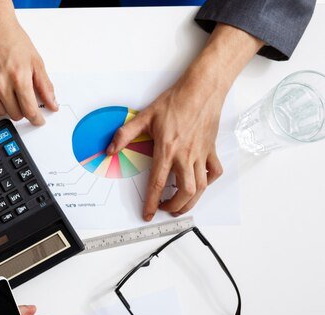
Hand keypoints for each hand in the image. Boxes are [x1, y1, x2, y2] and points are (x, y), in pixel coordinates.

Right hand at [0, 0, 57, 124]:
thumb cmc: (12, 39)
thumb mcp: (35, 61)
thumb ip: (45, 86)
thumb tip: (52, 103)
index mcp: (19, 77)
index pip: (29, 110)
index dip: (36, 119)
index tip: (38, 121)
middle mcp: (1, 83)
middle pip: (15, 114)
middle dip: (23, 110)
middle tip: (24, 99)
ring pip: (0, 112)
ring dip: (8, 107)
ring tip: (11, 91)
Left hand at [106, 24, 262, 220]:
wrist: (202, 89)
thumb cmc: (175, 101)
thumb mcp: (145, 116)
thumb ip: (125, 134)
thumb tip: (110, 149)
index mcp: (167, 150)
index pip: (158, 183)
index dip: (152, 203)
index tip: (148, 214)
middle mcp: (185, 155)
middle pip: (185, 191)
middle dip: (174, 206)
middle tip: (165, 208)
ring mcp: (201, 154)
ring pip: (201, 187)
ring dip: (191, 201)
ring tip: (180, 205)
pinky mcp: (211, 149)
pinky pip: (214, 172)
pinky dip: (208, 182)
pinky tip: (200, 184)